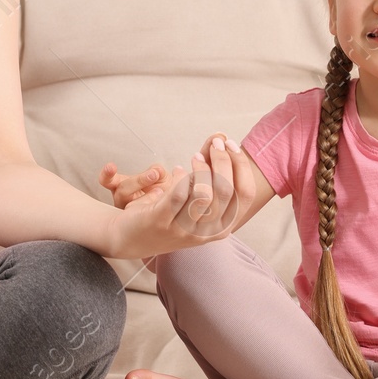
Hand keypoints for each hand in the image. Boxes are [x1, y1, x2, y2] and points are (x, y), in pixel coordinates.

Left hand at [105, 135, 257, 259]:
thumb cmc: (170, 215)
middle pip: (227, 191)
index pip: (246, 194)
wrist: (131, 237)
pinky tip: (176, 170)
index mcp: (223, 227)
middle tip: (214, 144)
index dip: (240, 165)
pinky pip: (178, 194)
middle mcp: (207, 232)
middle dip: (222, 160)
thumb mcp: (197, 200)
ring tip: (195, 158)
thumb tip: (222, 140)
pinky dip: (181, 177)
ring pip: (205, 193)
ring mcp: (185, 230)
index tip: (229, 145)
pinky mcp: (162, 221)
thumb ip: (212, 175)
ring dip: (202, 168)